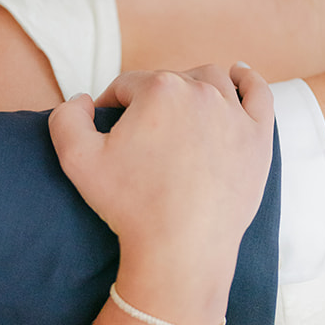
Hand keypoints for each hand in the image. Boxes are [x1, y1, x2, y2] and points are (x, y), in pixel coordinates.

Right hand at [49, 63, 274, 324]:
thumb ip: (66, 117)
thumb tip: (83, 99)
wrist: (181, 248)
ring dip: (193, 87)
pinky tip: (237, 75)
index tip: (110, 130)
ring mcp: (235, 112)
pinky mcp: (258, 136)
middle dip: (152, 101)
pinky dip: (247, 80)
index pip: (127, 85)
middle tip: (144, 136)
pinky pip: (258, 93)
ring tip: (182, 108)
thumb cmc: (129, 205)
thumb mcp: (76, 160)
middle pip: (169, 81)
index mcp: (158, 89)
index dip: (112, 105)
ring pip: (211, 80)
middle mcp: (200, 91)